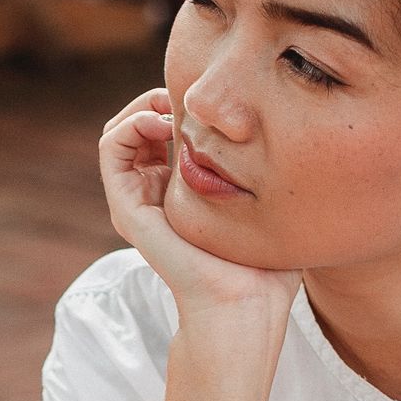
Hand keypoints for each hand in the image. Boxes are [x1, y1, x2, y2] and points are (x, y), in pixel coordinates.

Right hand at [99, 89, 299, 344]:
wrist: (244, 304)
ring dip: (143, 106)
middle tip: (189, 96)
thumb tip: (289, 139)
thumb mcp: (268, 204)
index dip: (182, 106)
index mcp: (180, 196)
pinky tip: (164, 121)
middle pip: (140, 128)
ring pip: (120, 132)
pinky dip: (131, 122)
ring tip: (172, 106)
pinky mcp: (127, 208)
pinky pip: (111, 147)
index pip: (166, 135)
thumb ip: (265, 173)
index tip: (214, 104)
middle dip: (160, 100)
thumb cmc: (265, 266)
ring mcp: (137, 203)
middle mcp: (153, 197)